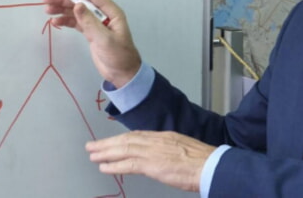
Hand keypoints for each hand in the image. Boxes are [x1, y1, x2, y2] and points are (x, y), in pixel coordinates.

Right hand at [43, 0, 140, 87]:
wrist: (123, 73)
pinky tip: (55, 21)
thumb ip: (90, 22)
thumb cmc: (119, 56)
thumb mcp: (105, 39)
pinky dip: (66, 20)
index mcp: (112, 12)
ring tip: (47, 10)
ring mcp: (97, 23)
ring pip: (77, 11)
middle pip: (83, 1)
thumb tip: (77, 5)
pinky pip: (76, 22)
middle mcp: (104, 15)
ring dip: (62, 9)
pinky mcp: (91, 32)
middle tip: (47, 0)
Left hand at [86, 131, 215, 191]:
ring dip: (106, 152)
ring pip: (124, 149)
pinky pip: (128, 164)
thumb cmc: (203, 162)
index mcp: (166, 137)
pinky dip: (114, 165)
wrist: (211, 166)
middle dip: (108, 143)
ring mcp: (153, 152)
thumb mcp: (185, 151)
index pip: (138, 135)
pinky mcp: (152, 164)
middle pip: (127, 140)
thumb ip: (171, 153)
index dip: (122, 139)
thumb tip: (164, 159)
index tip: (111, 141)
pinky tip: (104, 167)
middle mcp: (157, 141)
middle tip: (92, 146)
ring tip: (93, 155)